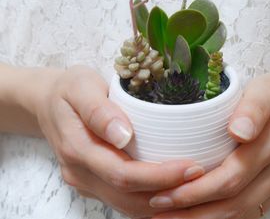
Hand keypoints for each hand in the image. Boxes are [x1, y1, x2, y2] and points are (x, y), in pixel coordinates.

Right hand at [35, 66, 203, 217]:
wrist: (47, 102)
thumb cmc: (68, 90)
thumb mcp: (80, 86)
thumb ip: (99, 110)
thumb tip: (123, 135)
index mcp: (77, 148)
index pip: (123, 174)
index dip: (160, 176)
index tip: (192, 167)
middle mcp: (80, 172)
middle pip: (127, 196)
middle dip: (168, 192)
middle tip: (201, 177)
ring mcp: (84, 180)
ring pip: (126, 204)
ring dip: (161, 202)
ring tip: (193, 186)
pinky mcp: (92, 182)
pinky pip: (122, 199)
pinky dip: (149, 198)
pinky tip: (170, 188)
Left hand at [149, 70, 269, 218]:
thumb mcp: (269, 88)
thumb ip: (254, 107)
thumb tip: (238, 132)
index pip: (230, 177)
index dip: (196, 191)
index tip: (165, 193)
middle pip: (233, 202)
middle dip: (192, 210)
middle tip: (158, 208)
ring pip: (242, 213)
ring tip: (171, 218)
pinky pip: (252, 211)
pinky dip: (224, 216)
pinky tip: (200, 213)